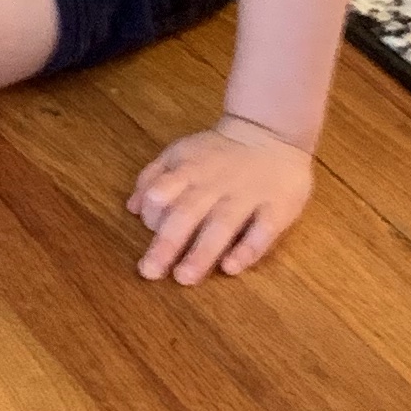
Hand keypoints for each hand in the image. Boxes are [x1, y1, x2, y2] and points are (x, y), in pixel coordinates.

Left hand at [127, 116, 315, 284]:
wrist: (271, 133)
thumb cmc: (218, 153)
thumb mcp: (180, 153)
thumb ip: (153, 177)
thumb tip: (133, 208)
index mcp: (188, 170)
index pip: (160, 192)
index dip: (151, 215)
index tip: (150, 233)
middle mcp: (214, 184)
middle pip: (186, 213)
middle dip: (167, 243)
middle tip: (151, 271)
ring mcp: (248, 196)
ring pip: (222, 225)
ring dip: (202, 252)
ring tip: (185, 277)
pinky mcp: (277, 208)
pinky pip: (263, 231)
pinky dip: (248, 249)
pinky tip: (231, 267)